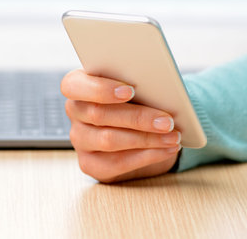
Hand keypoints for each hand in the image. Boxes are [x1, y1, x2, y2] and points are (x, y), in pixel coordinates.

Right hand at [61, 69, 180, 182]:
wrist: (142, 128)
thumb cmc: (138, 98)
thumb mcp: (137, 85)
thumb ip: (138, 83)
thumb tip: (160, 90)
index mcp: (78, 84)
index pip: (73, 85)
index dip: (100, 89)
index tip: (130, 91)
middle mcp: (75, 111)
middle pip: (98, 114)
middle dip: (137, 118)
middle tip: (167, 121)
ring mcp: (79, 139)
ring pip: (108, 140)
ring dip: (146, 139)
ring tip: (173, 137)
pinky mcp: (90, 163)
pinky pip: (116, 163)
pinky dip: (146, 156)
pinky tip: (166, 150)